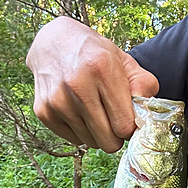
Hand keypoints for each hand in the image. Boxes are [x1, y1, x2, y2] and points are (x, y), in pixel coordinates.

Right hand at [26, 17, 158, 151]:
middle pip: (108, 141)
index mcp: (102, 69)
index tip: (127, 120)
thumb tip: (145, 118)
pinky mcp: (43, 112)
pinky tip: (78, 111)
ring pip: (91, 143)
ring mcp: (57, 100)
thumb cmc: (96, 57)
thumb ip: (144, 86)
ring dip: (97, 133)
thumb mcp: (125, 62)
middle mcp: (77, 86)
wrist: (53, 43)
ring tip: (93, 110)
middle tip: (113, 120)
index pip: (124, 126)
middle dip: (115, 136)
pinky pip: (74, 141)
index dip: (130, 128)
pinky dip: (80, 132)